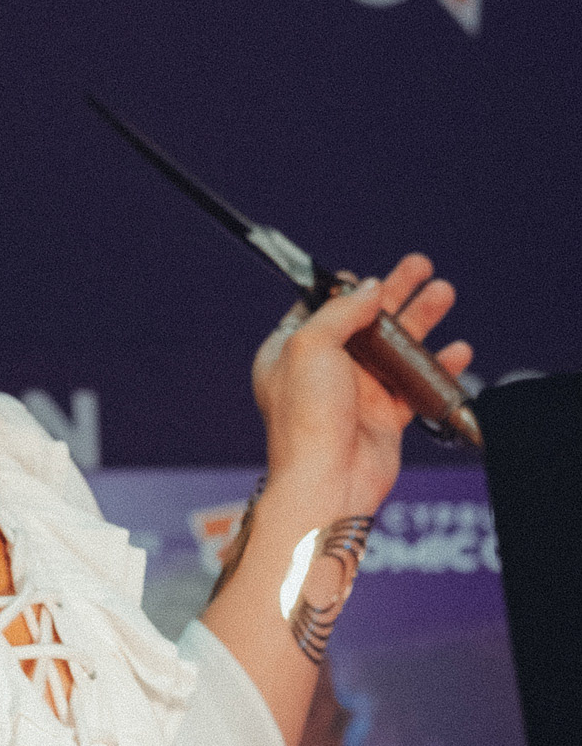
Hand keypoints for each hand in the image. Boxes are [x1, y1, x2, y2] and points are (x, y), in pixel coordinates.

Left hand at [252, 252, 470, 519]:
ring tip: (443, 293)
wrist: (328, 479)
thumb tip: (367, 288)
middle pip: (364, 322)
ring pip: (394, 348)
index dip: (344, 290)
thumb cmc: (306, 419)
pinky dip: (436, 367)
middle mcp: (321, 370)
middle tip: (420, 266)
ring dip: (421, 321)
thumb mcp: (310, 346)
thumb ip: (341, 312)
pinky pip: (415, 385)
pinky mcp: (383, 416)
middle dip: (394, 292)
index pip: (318, 310)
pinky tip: (456, 351)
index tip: (365, 275)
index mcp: (289, 352)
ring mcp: (354, 393)